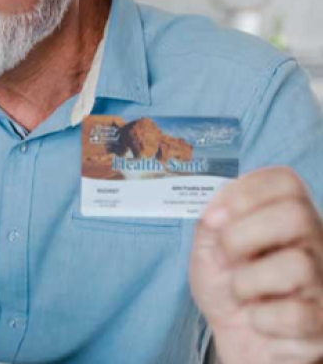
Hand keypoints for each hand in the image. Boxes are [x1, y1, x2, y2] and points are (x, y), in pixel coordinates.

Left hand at [191, 166, 322, 363]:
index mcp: (288, 218)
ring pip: (296, 266)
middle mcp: (316, 243)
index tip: (216, 218)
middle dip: (242, 236)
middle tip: (228, 257)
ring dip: (248, 284)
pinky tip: (261, 320)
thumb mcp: (208, 249)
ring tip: (244, 294)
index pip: (284, 180)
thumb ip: (211, 223)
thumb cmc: (228, 289)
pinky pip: (293, 315)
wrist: (239, 340)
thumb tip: (219, 214)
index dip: (244, 192)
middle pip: (296, 214)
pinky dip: (262, 320)